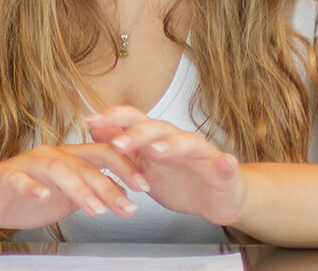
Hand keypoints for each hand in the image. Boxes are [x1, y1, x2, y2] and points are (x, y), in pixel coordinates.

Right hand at [0, 144, 145, 232]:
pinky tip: (42, 197)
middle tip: (127, 204)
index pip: (101, 155)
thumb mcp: (63, 197)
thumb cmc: (21, 197)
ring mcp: (26, 164)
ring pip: (57, 170)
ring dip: (78, 188)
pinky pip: (18, 179)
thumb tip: (122, 194)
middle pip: (84, 163)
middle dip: (109, 184)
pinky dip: (31, 187)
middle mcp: (49, 156)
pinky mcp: (4, 176)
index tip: (145, 186)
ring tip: (95, 209)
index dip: (125, 167)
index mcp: (66, 158)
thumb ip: (89, 192)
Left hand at [86, 106, 245, 225]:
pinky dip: (225, 163)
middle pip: (157, 128)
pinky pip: (226, 165)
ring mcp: (202, 154)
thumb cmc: (180, 182)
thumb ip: (123, 149)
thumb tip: (94, 129)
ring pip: (188, 143)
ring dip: (173, 145)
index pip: (133, 121)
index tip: (90, 122)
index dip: (113, 119)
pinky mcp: (224, 171)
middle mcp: (178, 141)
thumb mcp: (145, 167)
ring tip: (158, 151)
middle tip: (117, 144)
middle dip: (136, 135)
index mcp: (156, 140)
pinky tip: (224, 163)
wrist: (217, 198)